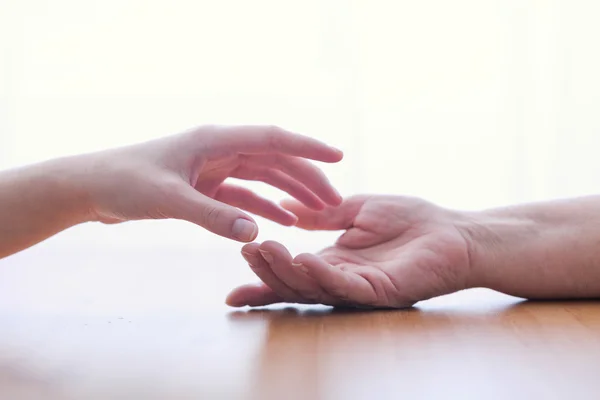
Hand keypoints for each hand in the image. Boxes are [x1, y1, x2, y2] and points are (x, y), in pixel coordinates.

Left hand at [81, 125, 342, 241]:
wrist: (92, 188)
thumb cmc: (124, 183)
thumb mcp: (169, 199)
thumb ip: (213, 216)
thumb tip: (256, 233)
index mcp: (215, 139)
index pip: (272, 138)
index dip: (307, 147)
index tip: (338, 157)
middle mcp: (220, 148)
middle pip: (275, 160)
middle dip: (307, 178)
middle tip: (335, 202)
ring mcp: (214, 167)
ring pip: (264, 177)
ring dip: (292, 193)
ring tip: (320, 212)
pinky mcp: (206, 185)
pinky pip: (245, 195)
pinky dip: (266, 206)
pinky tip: (284, 220)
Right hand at [226, 195, 474, 307]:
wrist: (453, 231)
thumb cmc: (410, 220)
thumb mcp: (356, 210)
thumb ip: (323, 215)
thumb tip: (288, 209)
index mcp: (334, 261)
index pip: (292, 273)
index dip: (263, 277)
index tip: (233, 279)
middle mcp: (342, 280)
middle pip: (295, 283)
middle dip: (268, 270)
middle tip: (246, 249)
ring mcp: (361, 289)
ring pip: (315, 287)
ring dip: (287, 272)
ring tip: (264, 251)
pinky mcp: (382, 292)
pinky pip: (347, 286)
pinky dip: (324, 275)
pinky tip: (305, 260)